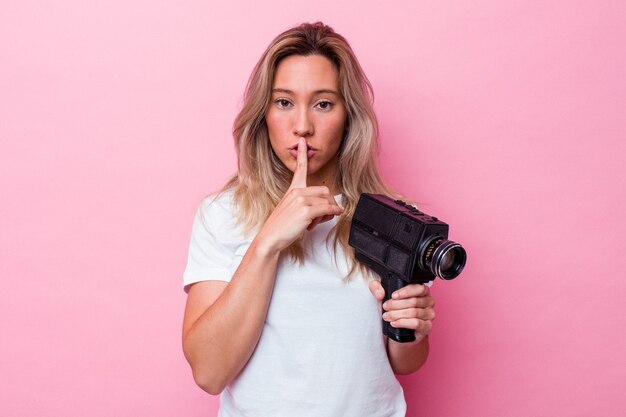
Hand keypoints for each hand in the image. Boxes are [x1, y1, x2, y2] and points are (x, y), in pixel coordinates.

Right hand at [255, 138, 344, 253]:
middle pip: (324, 190)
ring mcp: (301, 200)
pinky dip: (334, 212)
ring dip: (330, 211)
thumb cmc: (281, 227)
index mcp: (292, 190)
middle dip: (330, 202)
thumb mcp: (292, 211)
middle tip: (327, 214)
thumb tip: (326, 209)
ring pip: (327, 201)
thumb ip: (307, 205)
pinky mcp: (306, 211)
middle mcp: (297, 192)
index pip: (300, 169)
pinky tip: (335, 214)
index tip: (303, 142)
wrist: (271, 238)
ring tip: (320, 221)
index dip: (302, 154)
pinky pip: (327, 209)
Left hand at [369, 281, 435, 342]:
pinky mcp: (427, 327)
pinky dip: (403, 322)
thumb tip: (380, 293)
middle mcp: (429, 302)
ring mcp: (429, 315)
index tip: (393, 296)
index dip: (405, 292)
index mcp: (422, 291)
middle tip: (386, 307)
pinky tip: (394, 323)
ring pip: (414, 312)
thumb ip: (376, 288)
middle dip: (396, 304)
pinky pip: (416, 323)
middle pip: (414, 301)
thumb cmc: (394, 310)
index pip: (419, 288)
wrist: (397, 330)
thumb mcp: (383, 296)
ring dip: (397, 314)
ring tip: (387, 316)